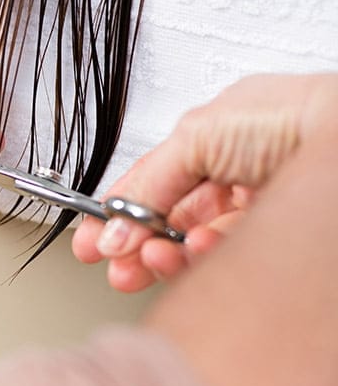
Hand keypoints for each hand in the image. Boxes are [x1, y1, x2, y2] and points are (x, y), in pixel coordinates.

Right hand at [72, 73, 337, 291]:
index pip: (153, 181)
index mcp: (215, 138)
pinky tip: (196, 255)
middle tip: (119, 268)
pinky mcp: (279, 238)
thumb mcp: (197, 137)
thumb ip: (149, 182)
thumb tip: (112, 225)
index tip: (91, 243)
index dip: (117, 211)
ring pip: (198, 244)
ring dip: (168, 256)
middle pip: (173, 219)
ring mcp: (259, 207)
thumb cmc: (294, 117)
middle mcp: (237, 172)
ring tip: (154, 260)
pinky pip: (231, 260)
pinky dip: (206, 261)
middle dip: (139, 245)